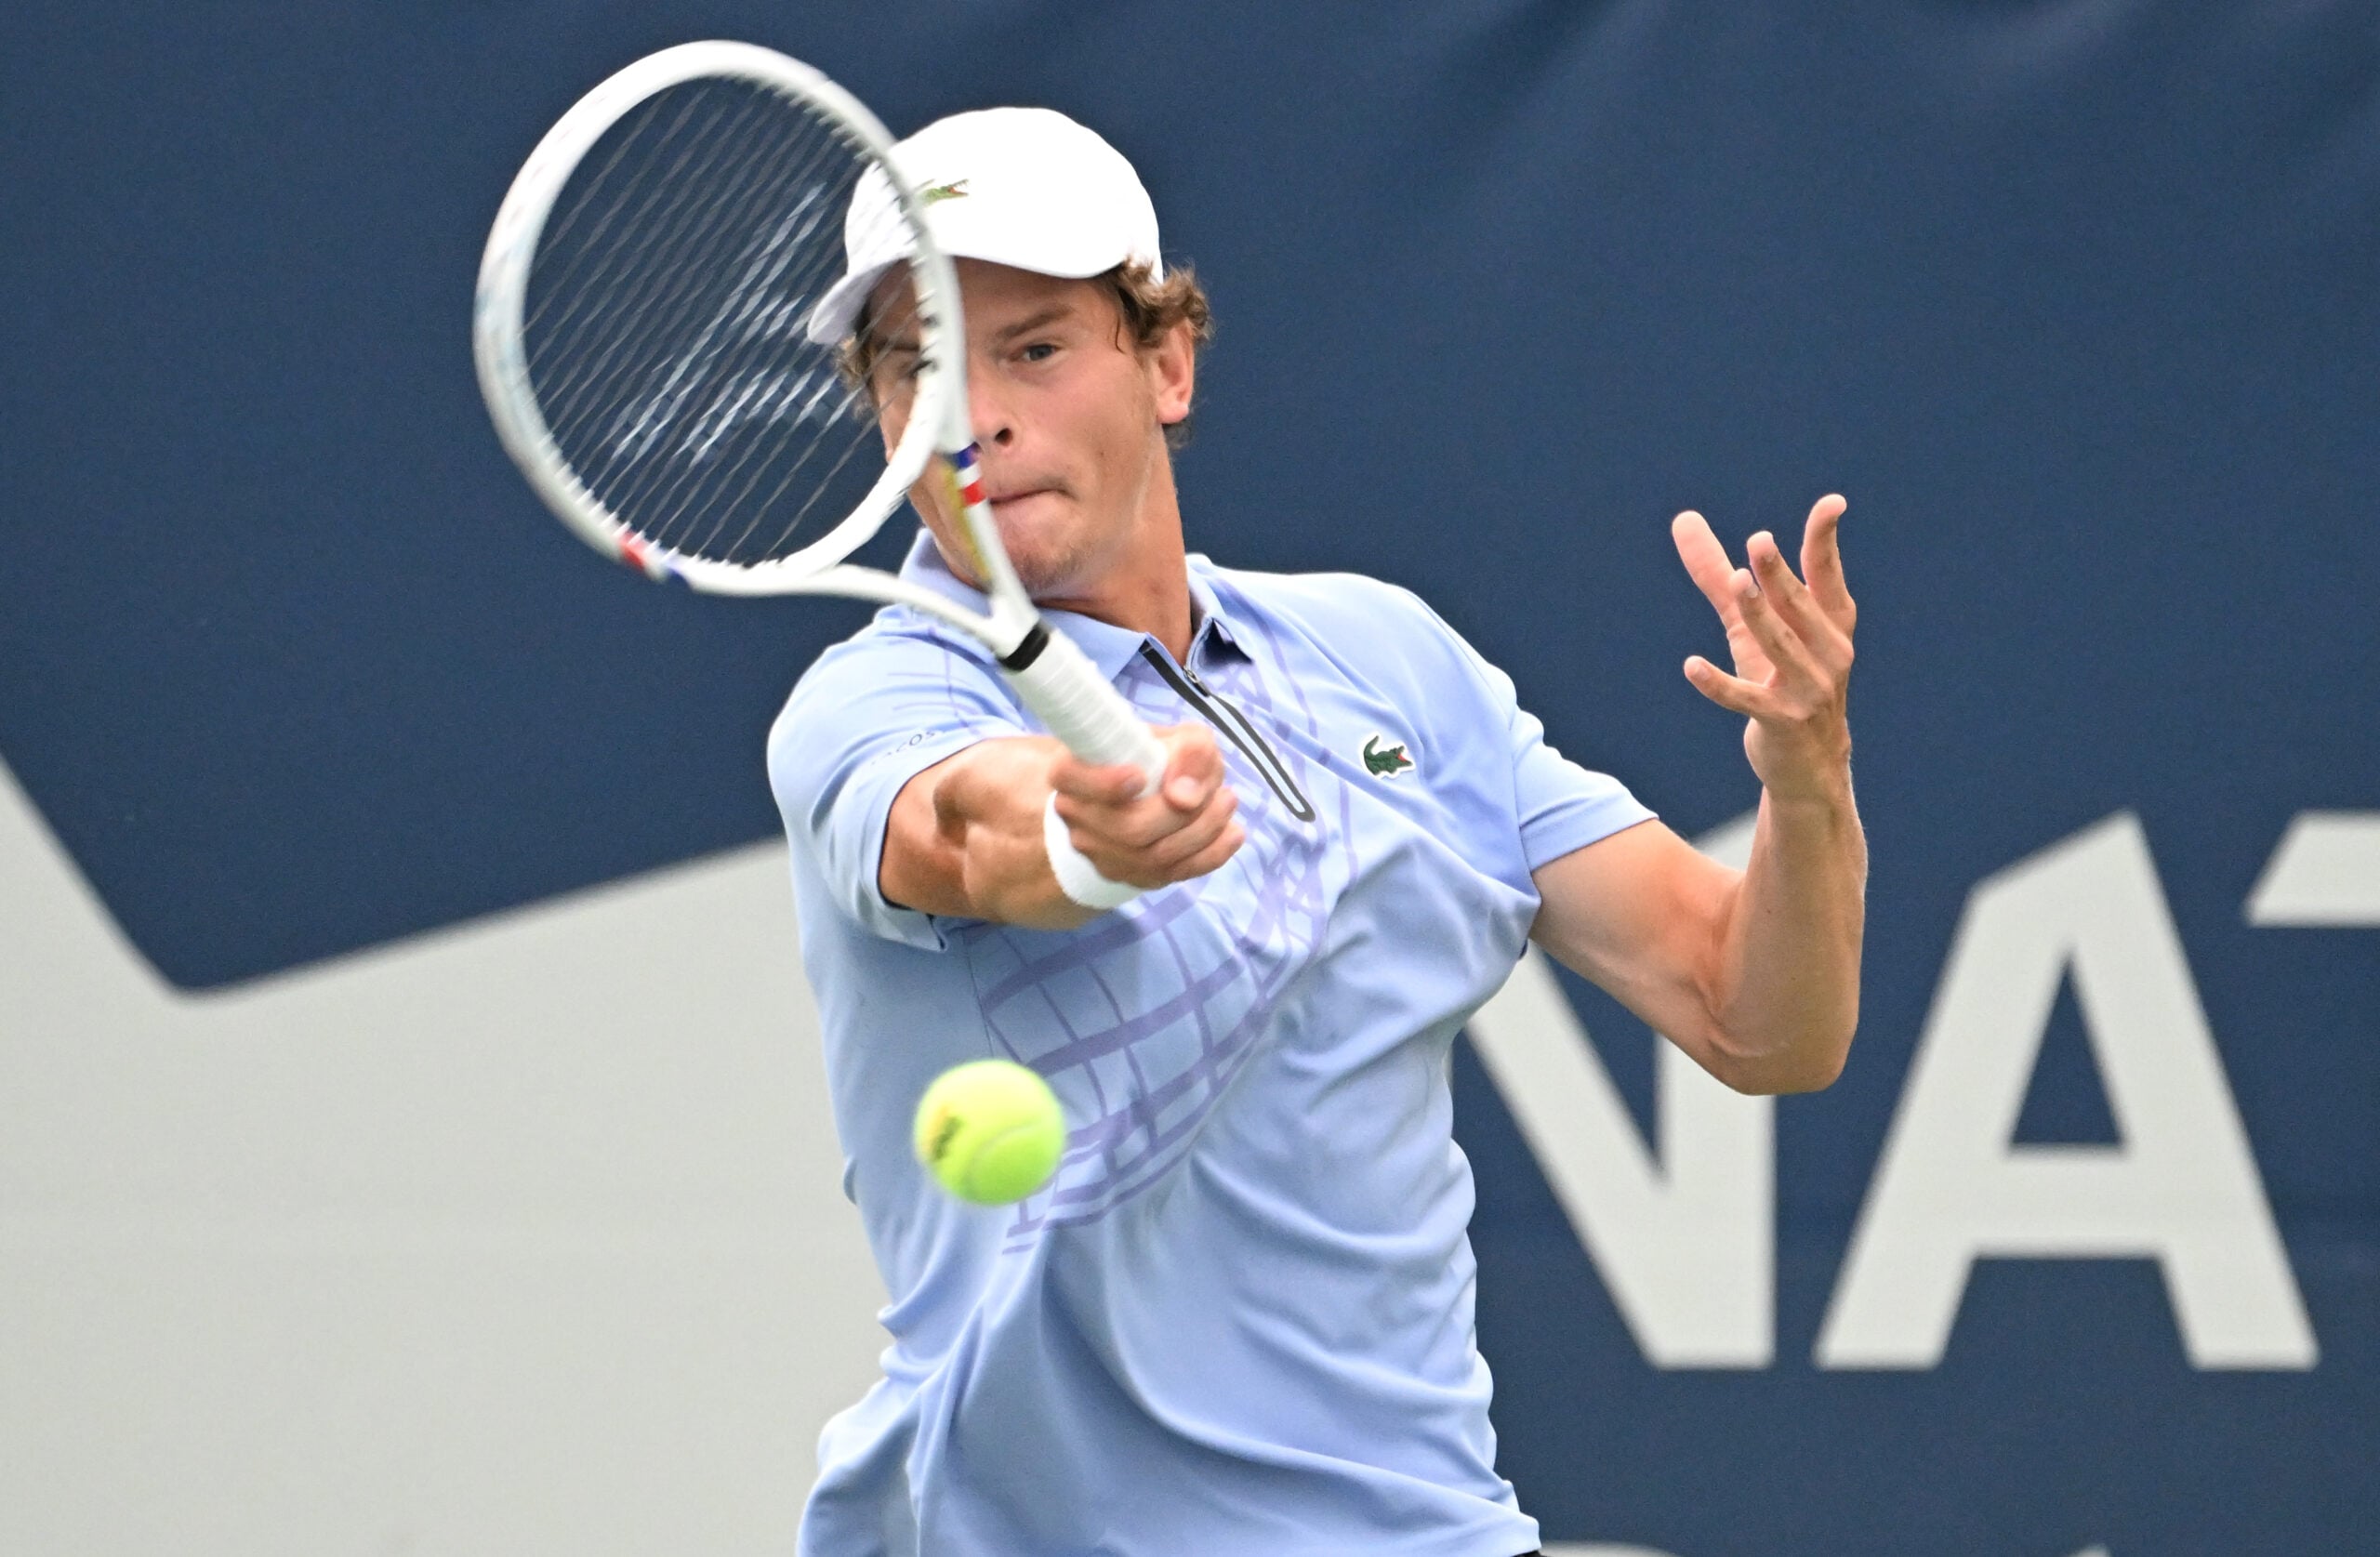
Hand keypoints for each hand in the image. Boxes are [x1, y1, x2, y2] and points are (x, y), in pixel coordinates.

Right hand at [1050, 723, 1244, 887]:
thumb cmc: (1161, 756)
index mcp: (1074, 772)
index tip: (1139, 775)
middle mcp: (1078, 817)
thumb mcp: (1180, 737)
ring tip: (1228, 803)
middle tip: (1220, 791)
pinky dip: (1210, 855)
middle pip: (1129, 828)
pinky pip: (1172, 874)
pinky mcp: (1130, 876)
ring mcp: (1101, 853)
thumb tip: (1185, 797)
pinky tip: (1232, 833)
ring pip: (1154, 856)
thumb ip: (1189, 752)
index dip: (1104, 782)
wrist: (1153, 790)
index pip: (1072, 778)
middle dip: (1184, 814)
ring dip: (1204, 831)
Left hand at [1672, 494, 1857, 804]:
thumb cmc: (1781, 682)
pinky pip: (1747, 699)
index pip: (1826, 575)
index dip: (1826, 540)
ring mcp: (1808, 689)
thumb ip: (1715, 574)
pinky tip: (1691, 667)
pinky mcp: (1782, 722)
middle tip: (1759, 541)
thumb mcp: (1749, 626)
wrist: (1809, 765)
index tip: (1832, 504)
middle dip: (1779, 574)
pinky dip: (1719, 685)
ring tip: (1738, 582)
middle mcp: (1828, 652)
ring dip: (1759, 615)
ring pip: (1780, 645)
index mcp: (1828, 624)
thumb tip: (1683, 519)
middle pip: (1799, 605)